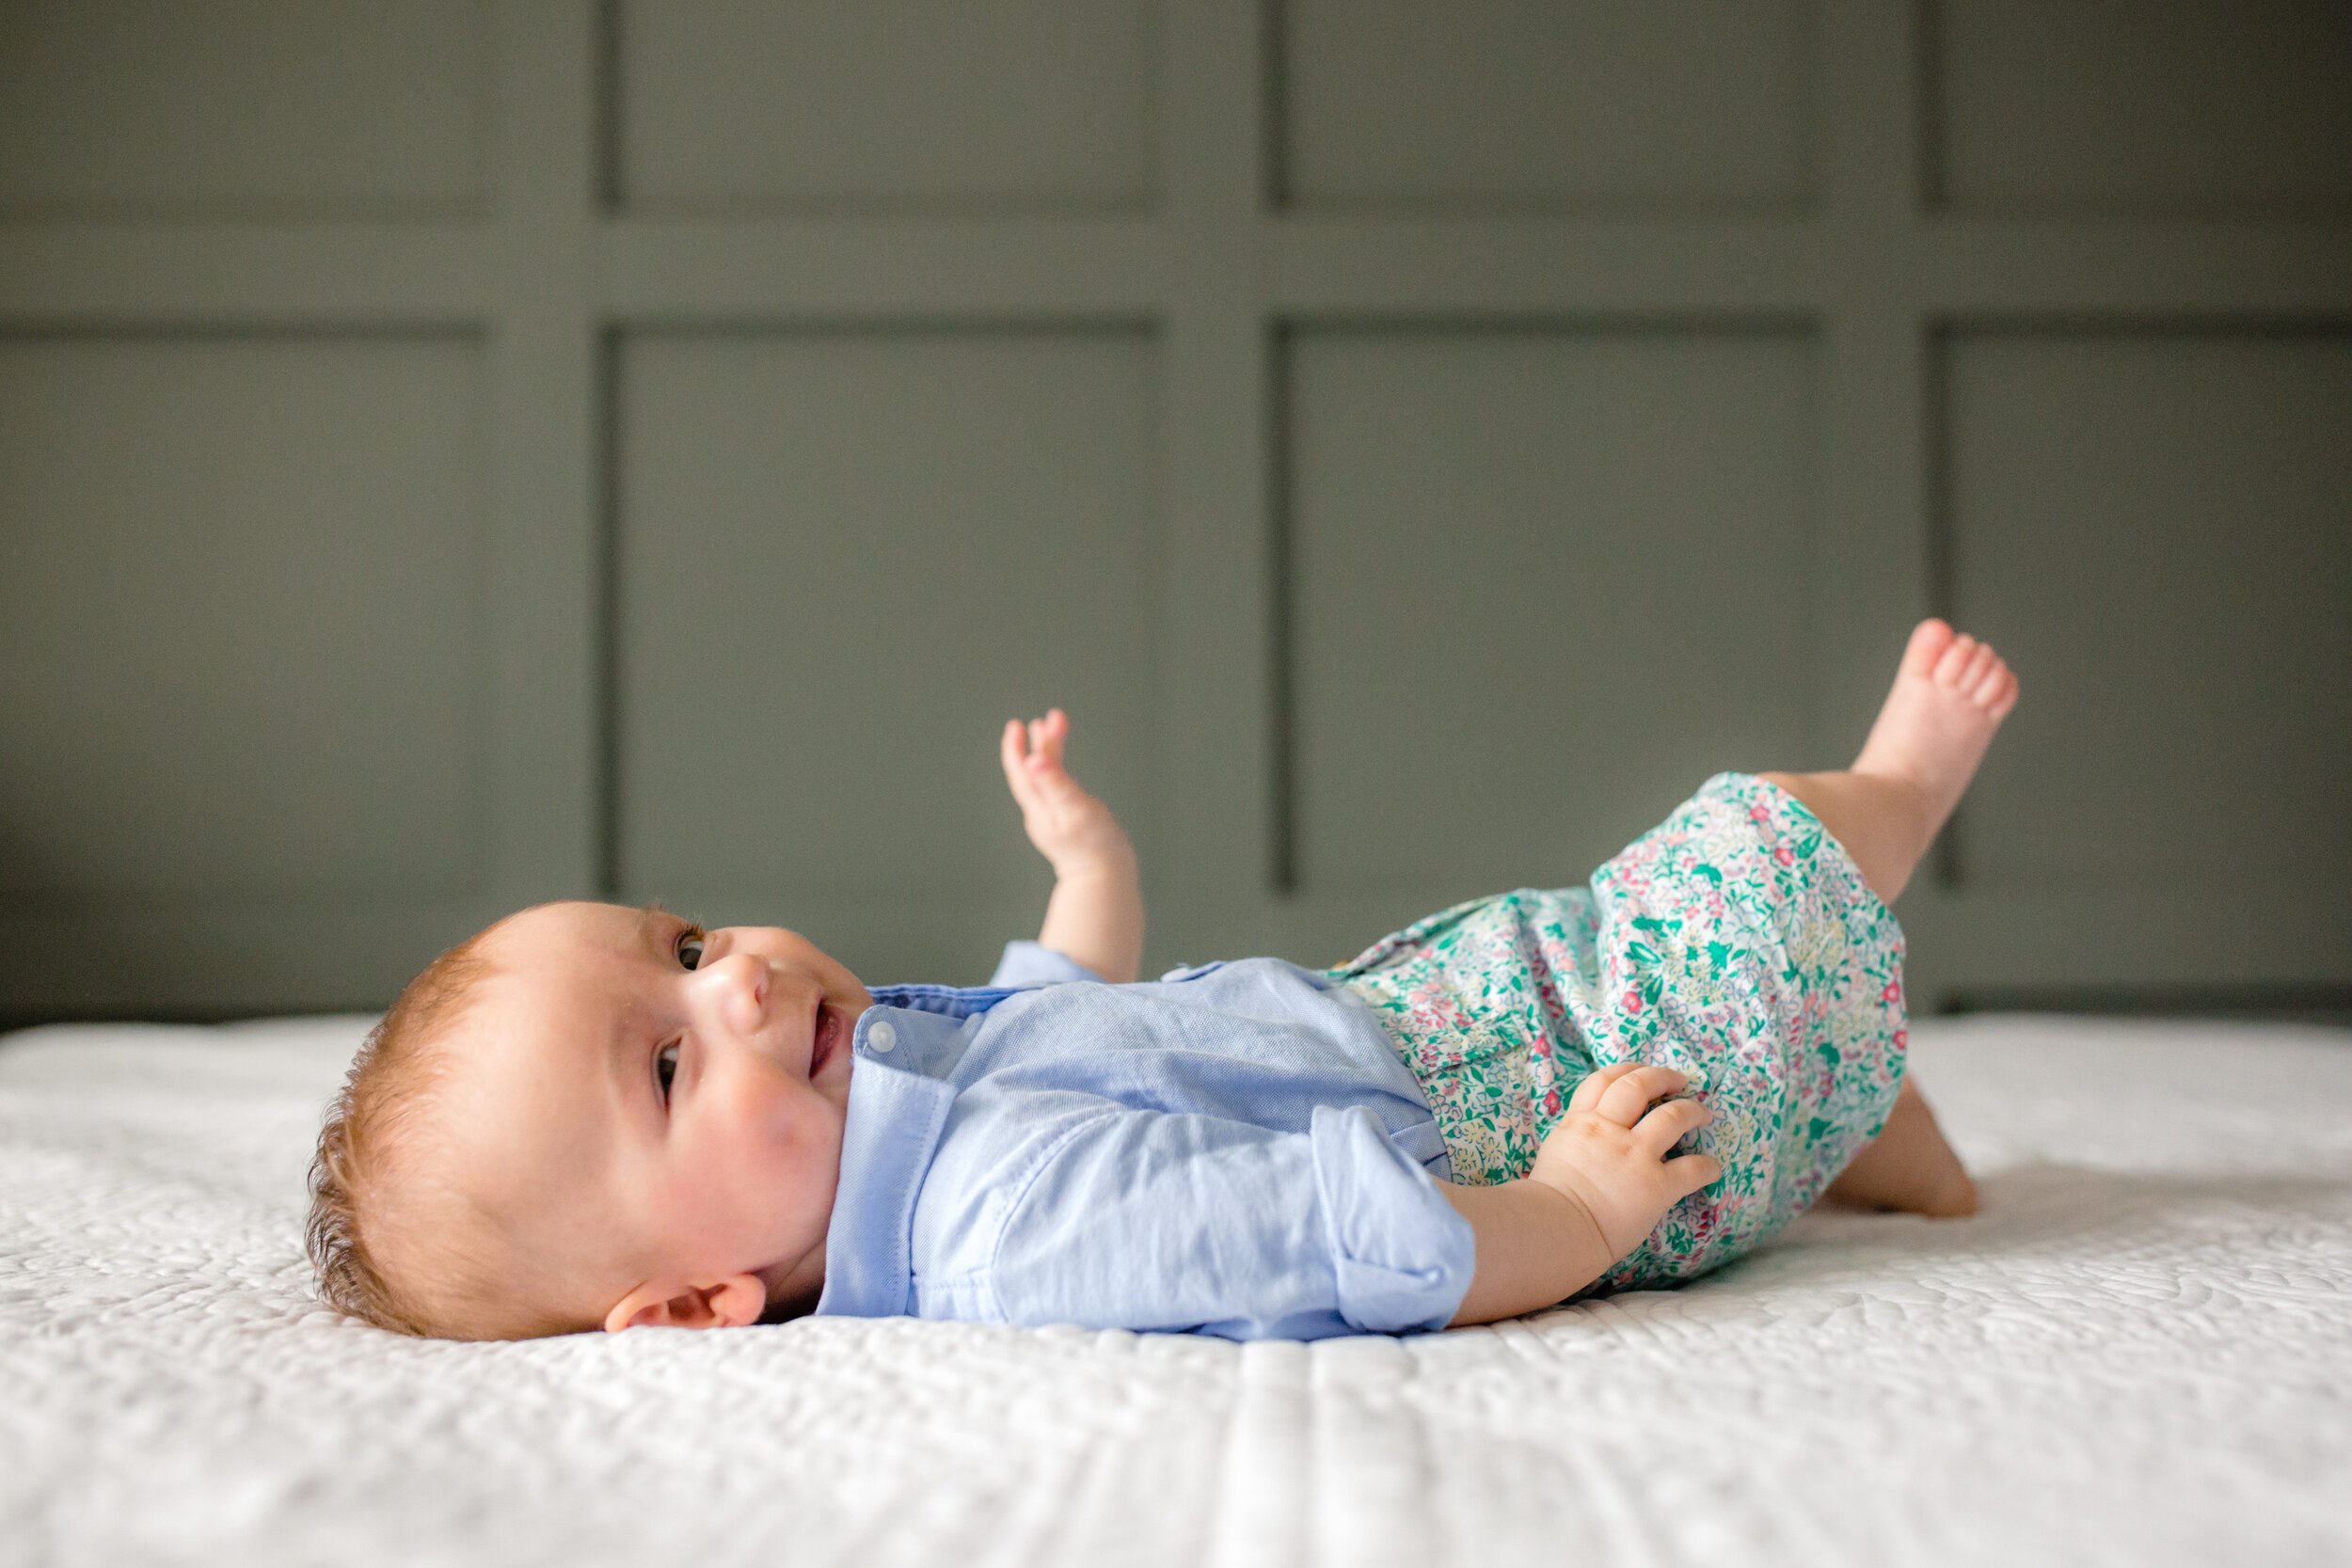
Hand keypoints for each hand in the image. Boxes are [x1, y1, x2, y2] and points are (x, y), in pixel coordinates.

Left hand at [999, 708, 1134, 876]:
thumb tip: (1033, 759)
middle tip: (1046, 720)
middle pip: (1033, 772)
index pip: (1021, 773)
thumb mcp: (1074, 809)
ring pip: (1044, 780)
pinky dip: (1056, 772)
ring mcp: (1051, 820)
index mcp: (1039, 807)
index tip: (1017, 727)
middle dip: (1039, 744)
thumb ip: (1055, 783)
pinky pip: (1054, 791)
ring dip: (1048, 755)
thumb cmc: (1095, 845)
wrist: (1105, 879)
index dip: (1016, 749)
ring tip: (1051, 730)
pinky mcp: (1064, 825)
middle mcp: (1040, 813)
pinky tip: (1061, 768)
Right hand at [1527, 1064, 1722, 1263]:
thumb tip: (1587, 1135)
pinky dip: (1707, 1166)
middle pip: (1639, 1085)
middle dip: (1663, 1077)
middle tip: (1679, 1081)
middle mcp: (1609, 1130)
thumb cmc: (1550, 1199)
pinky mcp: (1657, 1185)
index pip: (1604, 1080)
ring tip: (1703, 1114)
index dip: (1627, 1068)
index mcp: (1581, 1122)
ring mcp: (1635, 1155)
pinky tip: (1712, 1168)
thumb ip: (1577, 1136)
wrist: (1556, 1229)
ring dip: (1693, 1111)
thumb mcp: (1557, 1150)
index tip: (1642, 1069)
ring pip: (1673, 1116)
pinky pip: (1692, 1169)